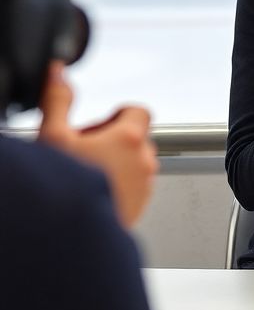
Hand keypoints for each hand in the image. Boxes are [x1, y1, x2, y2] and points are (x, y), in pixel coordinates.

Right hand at [37, 63, 157, 227]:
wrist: (66, 237)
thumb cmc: (61, 189)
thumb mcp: (52, 137)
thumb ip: (58, 100)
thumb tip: (58, 72)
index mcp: (130, 139)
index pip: (138, 111)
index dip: (116, 115)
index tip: (97, 126)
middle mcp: (145, 161)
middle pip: (135, 138)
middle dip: (111, 140)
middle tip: (82, 152)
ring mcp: (145, 187)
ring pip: (135, 164)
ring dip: (116, 164)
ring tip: (85, 175)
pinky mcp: (140, 208)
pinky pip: (135, 187)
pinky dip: (118, 185)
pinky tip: (91, 194)